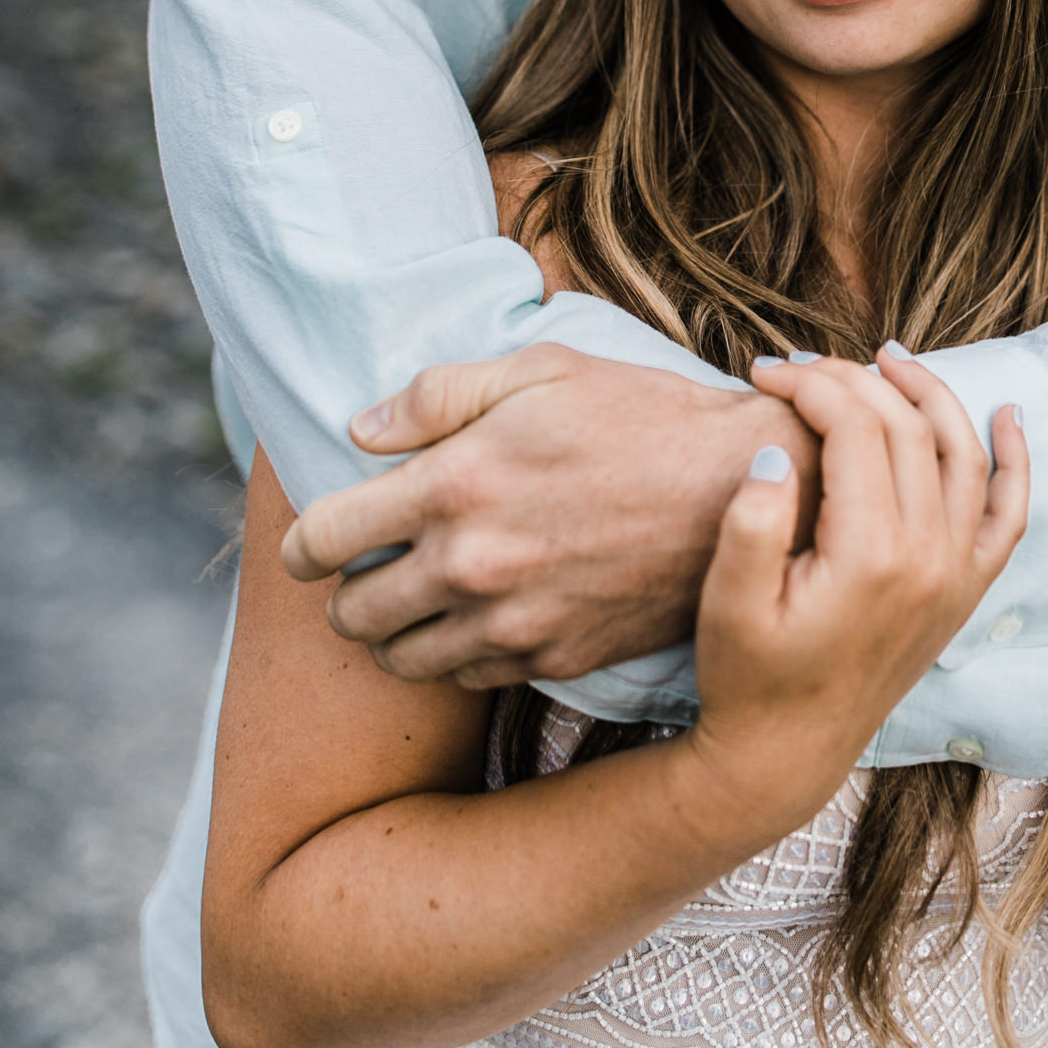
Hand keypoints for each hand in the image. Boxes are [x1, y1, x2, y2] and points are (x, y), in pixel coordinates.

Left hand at [280, 345, 820, 683]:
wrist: (743, 492)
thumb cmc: (641, 417)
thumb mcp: (542, 369)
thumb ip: (439, 395)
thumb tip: (360, 428)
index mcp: (454, 484)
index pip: (323, 539)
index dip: (305, 541)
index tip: (315, 537)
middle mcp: (469, 565)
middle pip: (349, 614)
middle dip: (345, 589)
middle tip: (369, 565)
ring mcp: (510, 622)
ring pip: (399, 658)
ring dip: (393, 630)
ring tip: (416, 596)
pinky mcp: (551, 658)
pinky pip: (464, 677)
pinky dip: (453, 654)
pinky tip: (477, 616)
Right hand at [682, 352, 1028, 841]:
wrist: (788, 752)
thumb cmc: (748, 675)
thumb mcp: (728, 601)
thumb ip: (751, 521)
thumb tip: (778, 446)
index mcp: (872, 555)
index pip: (856, 426)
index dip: (809, 383)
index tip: (762, 371)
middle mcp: (929, 559)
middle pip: (906, 428)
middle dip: (852, 379)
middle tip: (802, 364)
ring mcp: (956, 575)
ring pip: (961, 453)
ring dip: (929, 395)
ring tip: (887, 359)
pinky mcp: (965, 591)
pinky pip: (1009, 514)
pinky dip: (1016, 461)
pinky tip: (1008, 416)